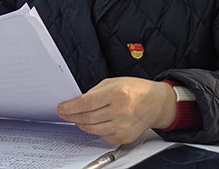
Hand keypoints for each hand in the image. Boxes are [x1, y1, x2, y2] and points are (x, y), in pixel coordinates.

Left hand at [57, 77, 176, 143]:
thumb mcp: (114, 82)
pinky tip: (95, 122)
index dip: (70, 107)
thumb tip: (77, 102)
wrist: (156, 103)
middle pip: (87, 118)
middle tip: (65, 113)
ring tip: (76, 118)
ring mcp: (122, 126)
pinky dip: (95, 129)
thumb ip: (95, 92)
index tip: (62, 108)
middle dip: (72, 116)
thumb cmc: (136, 90)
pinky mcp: (124, 137)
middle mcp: (120, 111)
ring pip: (92, 129)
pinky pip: (102, 135)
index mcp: (116, 93)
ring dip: (80, 123)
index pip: (86, 103)